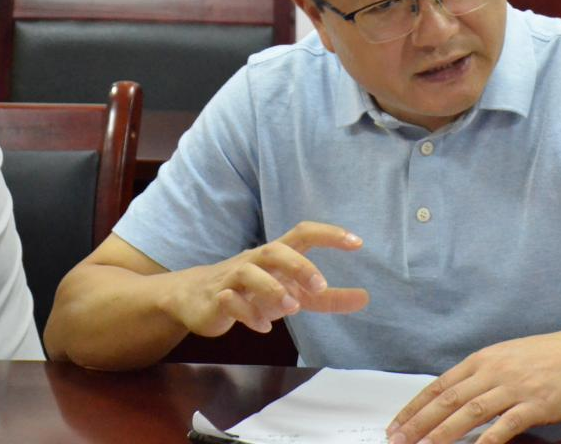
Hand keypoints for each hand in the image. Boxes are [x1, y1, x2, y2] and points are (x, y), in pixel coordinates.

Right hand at [160, 221, 368, 336]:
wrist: (195, 298)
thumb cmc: (253, 291)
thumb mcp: (293, 292)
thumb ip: (327, 297)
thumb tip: (365, 298)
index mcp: (277, 254)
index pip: (304, 233)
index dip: (329, 234)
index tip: (358, 243)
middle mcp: (255, 261)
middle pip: (275, 250)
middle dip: (299, 266)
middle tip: (320, 286)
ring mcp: (232, 278)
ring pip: (248, 273)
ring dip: (272, 288)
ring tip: (291, 308)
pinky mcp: (215, 299)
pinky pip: (228, 300)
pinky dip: (246, 313)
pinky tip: (263, 327)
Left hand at [387, 324, 560, 443]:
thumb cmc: (544, 356)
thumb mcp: (505, 357)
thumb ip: (480, 376)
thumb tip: (451, 398)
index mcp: (483, 359)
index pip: (440, 385)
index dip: (415, 407)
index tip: (396, 425)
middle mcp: (493, 371)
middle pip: (448, 399)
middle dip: (419, 423)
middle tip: (398, 440)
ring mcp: (513, 388)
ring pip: (470, 412)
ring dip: (443, 433)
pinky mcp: (534, 405)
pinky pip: (504, 426)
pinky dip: (485, 442)